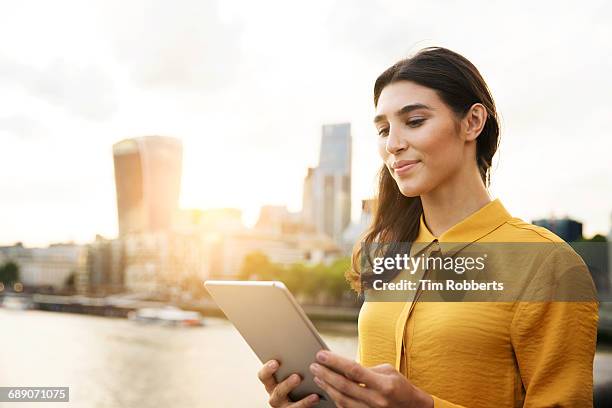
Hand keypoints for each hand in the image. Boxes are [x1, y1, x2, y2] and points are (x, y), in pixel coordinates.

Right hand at [258, 359, 320, 406]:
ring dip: (295, 393)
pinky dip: (306, 402)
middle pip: (275, 390)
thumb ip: (294, 361)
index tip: (276, 362)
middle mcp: (275, 395)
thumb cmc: (302, 380)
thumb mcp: (295, 370)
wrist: (309, 396)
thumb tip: (304, 346)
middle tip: (297, 376)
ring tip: (304, 383)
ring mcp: (283, 406)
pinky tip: (315, 396)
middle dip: (286, 383)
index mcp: (272, 382)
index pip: (264, 376)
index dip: (267, 369)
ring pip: (285, 402)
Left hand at [309, 350, 433, 407]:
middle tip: (314, 366)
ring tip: (318, 377)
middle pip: (344, 386)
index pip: (354, 370)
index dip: (335, 362)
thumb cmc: (400, 386)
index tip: (321, 355)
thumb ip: (366, 370)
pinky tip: (328, 390)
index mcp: (383, 384)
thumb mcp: (388, 371)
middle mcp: (376, 400)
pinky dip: (335, 399)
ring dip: (327, 387)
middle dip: (326, 375)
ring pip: (342, 400)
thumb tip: (344, 366)